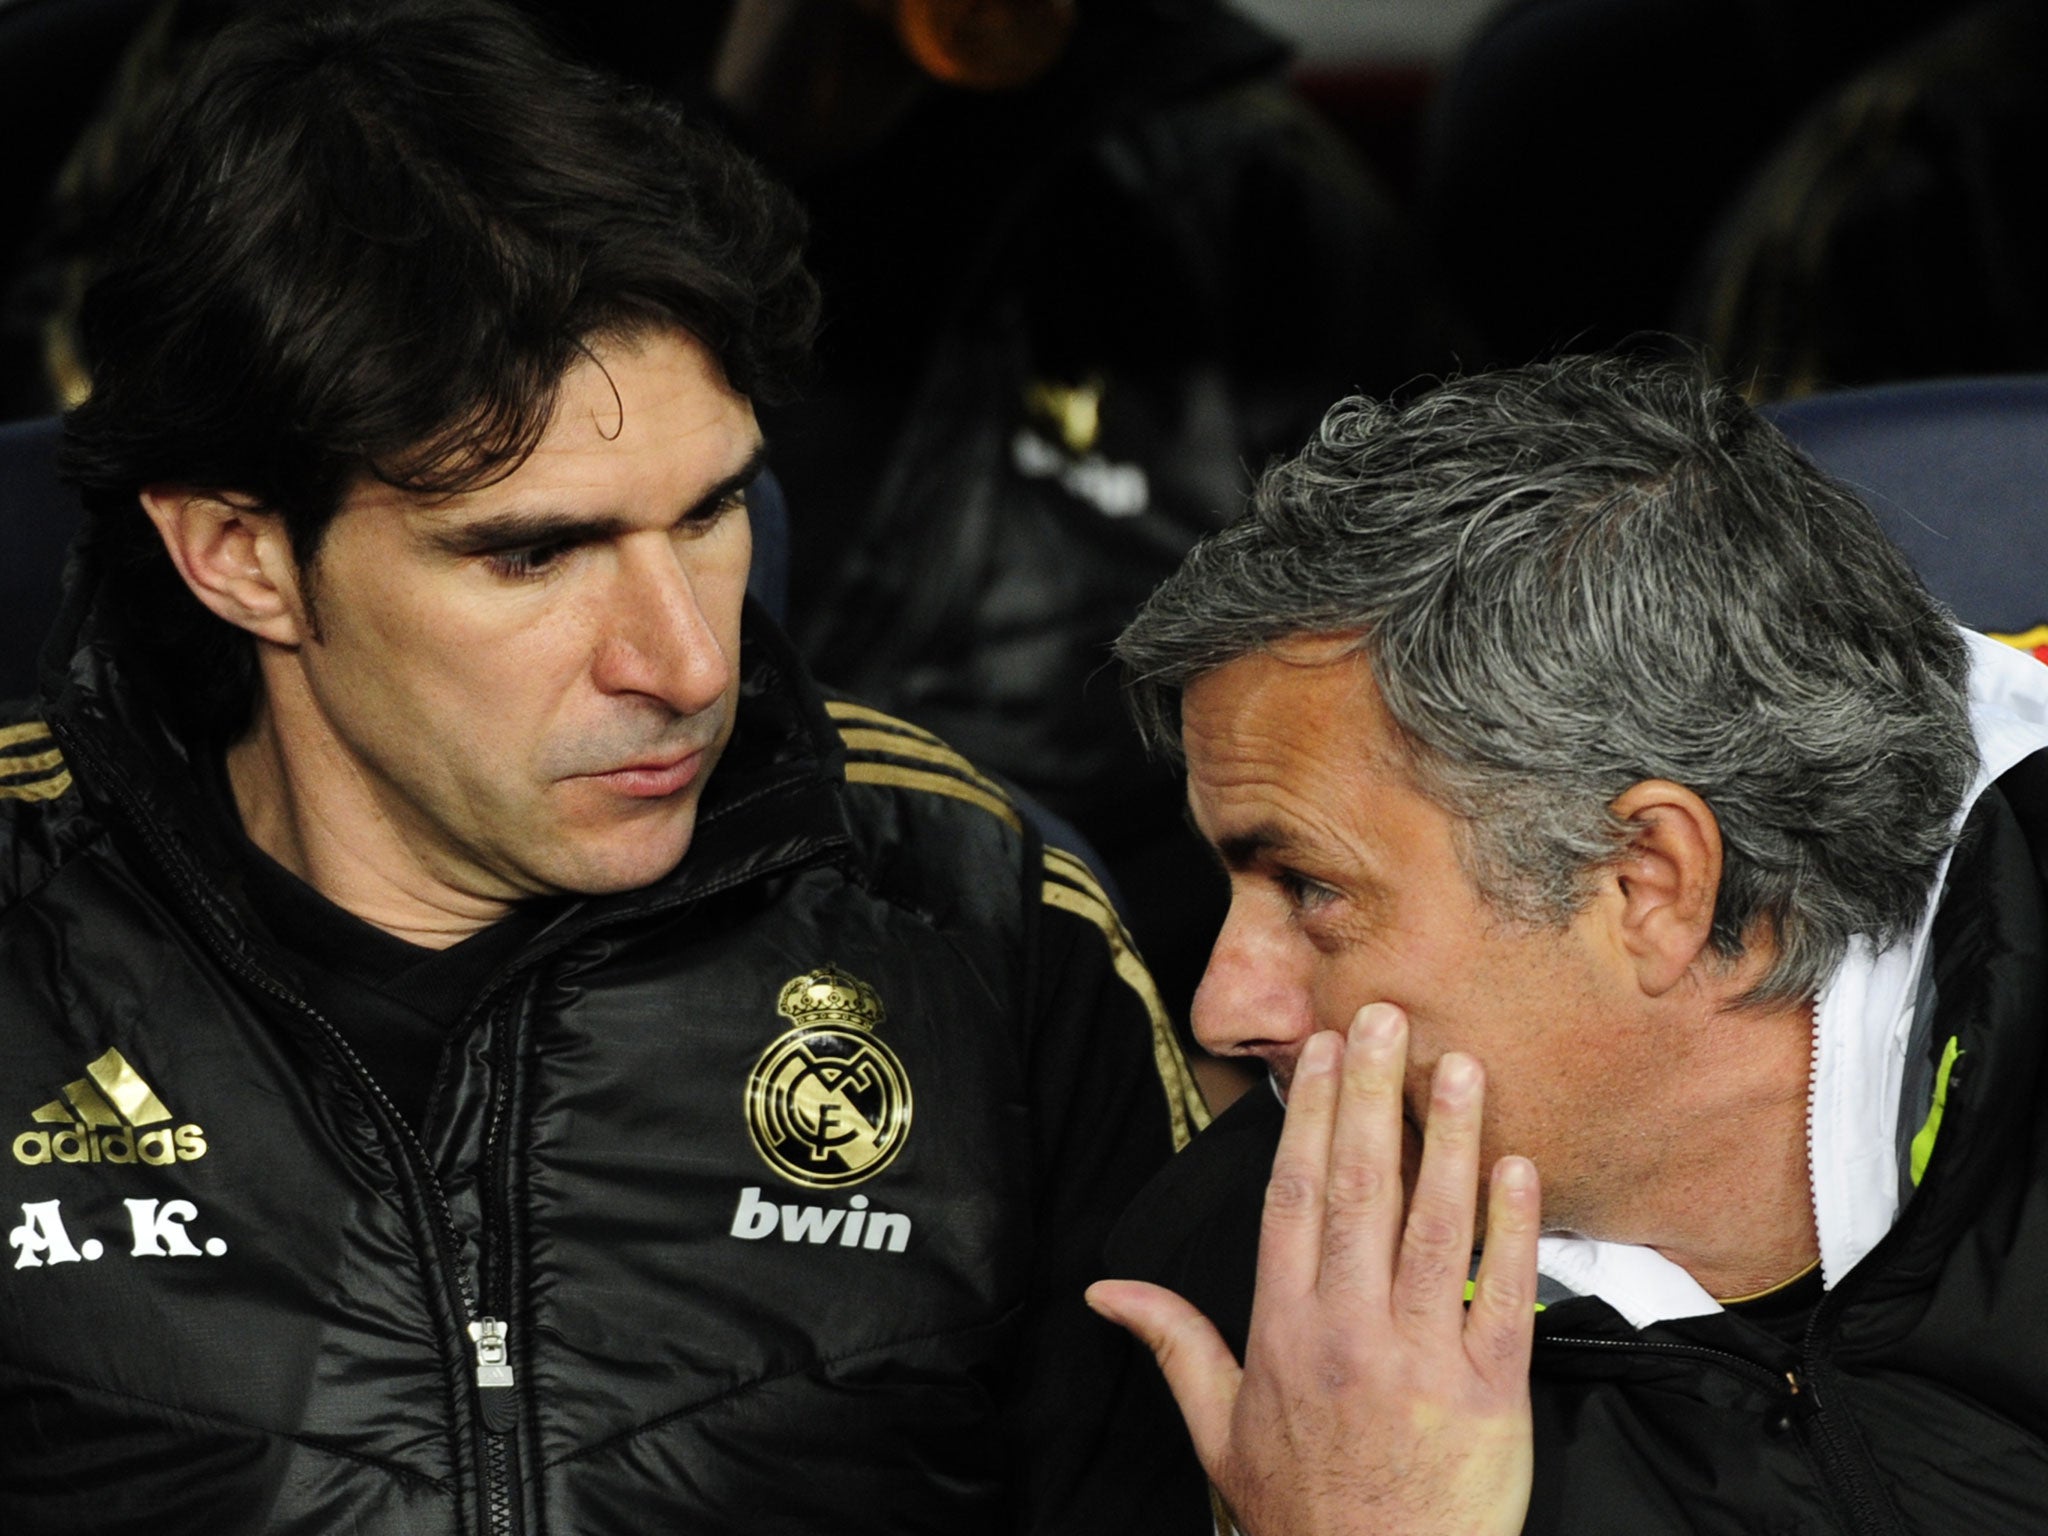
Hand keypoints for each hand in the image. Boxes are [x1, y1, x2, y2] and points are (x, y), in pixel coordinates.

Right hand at [1087, 1003, 1539, 1535]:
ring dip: (1448, 1139)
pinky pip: (1503, 1294)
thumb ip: (1172, 1343)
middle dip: (1372, 1096)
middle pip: (1358, 1190)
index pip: (1292, 1198)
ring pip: (1434, 1227)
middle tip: (1387, 1018)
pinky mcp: (1491, 1393)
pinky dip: (1513, 1228)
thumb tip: (1106, 1291)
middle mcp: (1348, 1332)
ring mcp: (1422, 1360)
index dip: (1308, 1117)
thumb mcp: (1217, 1429)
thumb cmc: (1301, 1513)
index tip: (1320, 1053)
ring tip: (1459, 1066)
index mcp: (1283, 1330)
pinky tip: (1517, 1166)